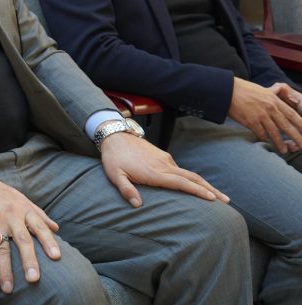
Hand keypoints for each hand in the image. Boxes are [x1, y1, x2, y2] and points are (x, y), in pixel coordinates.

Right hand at [0, 171, 60, 293]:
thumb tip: (56, 229)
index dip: (48, 242)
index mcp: (23, 209)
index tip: (56, 257)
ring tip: (9, 289)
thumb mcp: (21, 199)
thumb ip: (39, 214)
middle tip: (33, 279)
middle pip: (22, 240)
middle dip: (28, 260)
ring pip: (1, 249)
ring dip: (4, 270)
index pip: (39, 227)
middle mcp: (9, 216)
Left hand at [99, 132, 228, 206]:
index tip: (213, 199)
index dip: (198, 191)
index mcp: (155, 172)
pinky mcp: (163, 156)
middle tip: (227, 201)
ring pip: (188, 174)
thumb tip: (137, 205)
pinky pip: (181, 169)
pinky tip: (195, 186)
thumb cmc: (114, 158)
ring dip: (203, 184)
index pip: (181, 183)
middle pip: (192, 178)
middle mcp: (164, 165)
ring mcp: (165, 160)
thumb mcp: (115, 175)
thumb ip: (126, 190)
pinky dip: (191, 179)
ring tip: (216, 196)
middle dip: (210, 189)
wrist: (115, 135)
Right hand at [228, 78, 301, 153]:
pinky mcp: (251, 122)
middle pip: (287, 126)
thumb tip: (280, 89)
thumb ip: (273, 93)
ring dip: (280, 143)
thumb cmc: (243, 89)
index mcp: (274, 100)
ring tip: (284, 150)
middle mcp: (270, 109)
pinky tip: (266, 142)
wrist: (227, 91)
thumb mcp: (262, 89)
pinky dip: (264, 139)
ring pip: (274, 133)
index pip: (292, 114)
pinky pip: (261, 133)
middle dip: (296, 137)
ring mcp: (261, 116)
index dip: (301, 124)